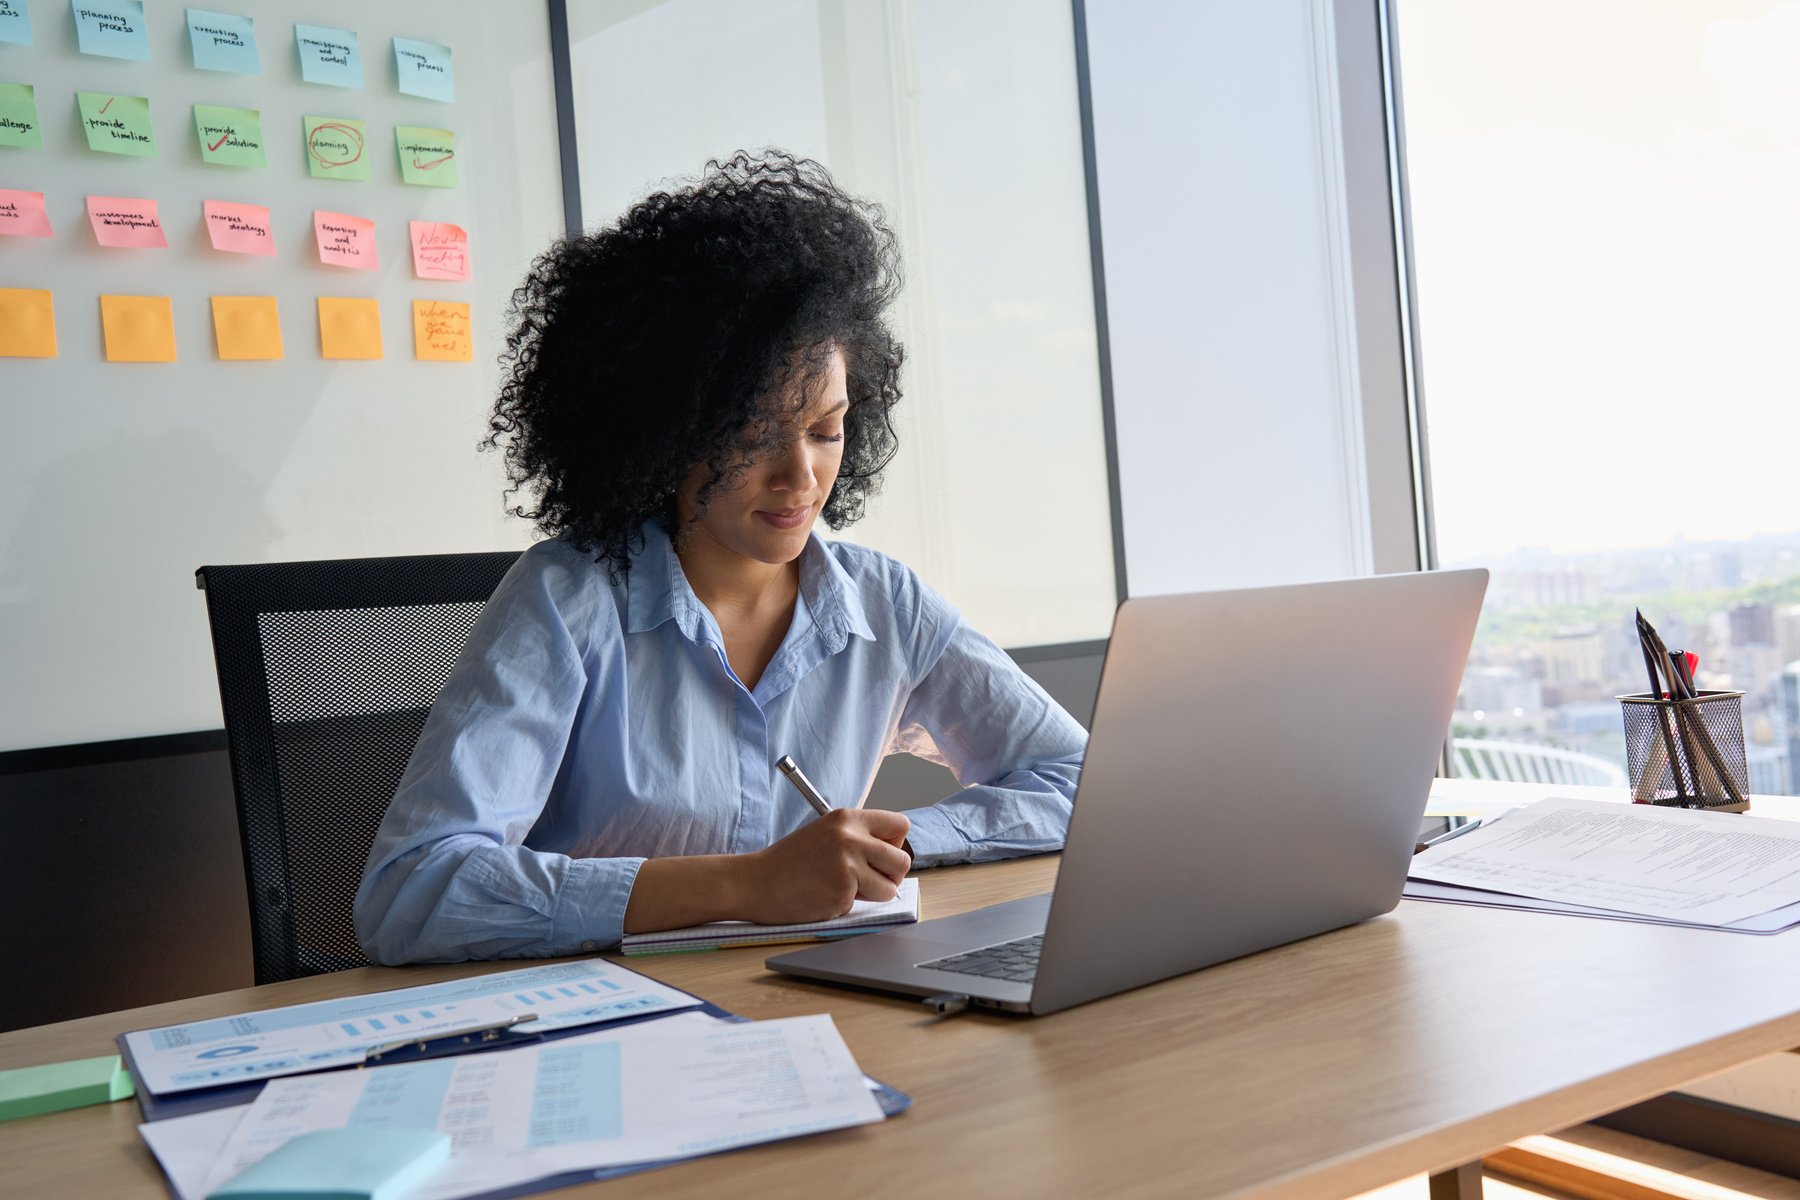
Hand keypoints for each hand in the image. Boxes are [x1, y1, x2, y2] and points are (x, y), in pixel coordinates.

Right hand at [739, 808, 910, 924]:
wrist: (754, 882)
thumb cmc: (790, 861)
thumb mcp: (825, 833)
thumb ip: (858, 837)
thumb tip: (894, 853)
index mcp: (847, 818)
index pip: (900, 825)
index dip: (894, 844)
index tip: (878, 855)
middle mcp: (851, 837)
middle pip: (903, 860)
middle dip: (890, 875)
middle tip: (867, 879)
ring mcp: (847, 865)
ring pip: (890, 887)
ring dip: (873, 894)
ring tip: (843, 887)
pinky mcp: (841, 892)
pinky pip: (864, 904)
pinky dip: (848, 904)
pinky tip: (824, 895)